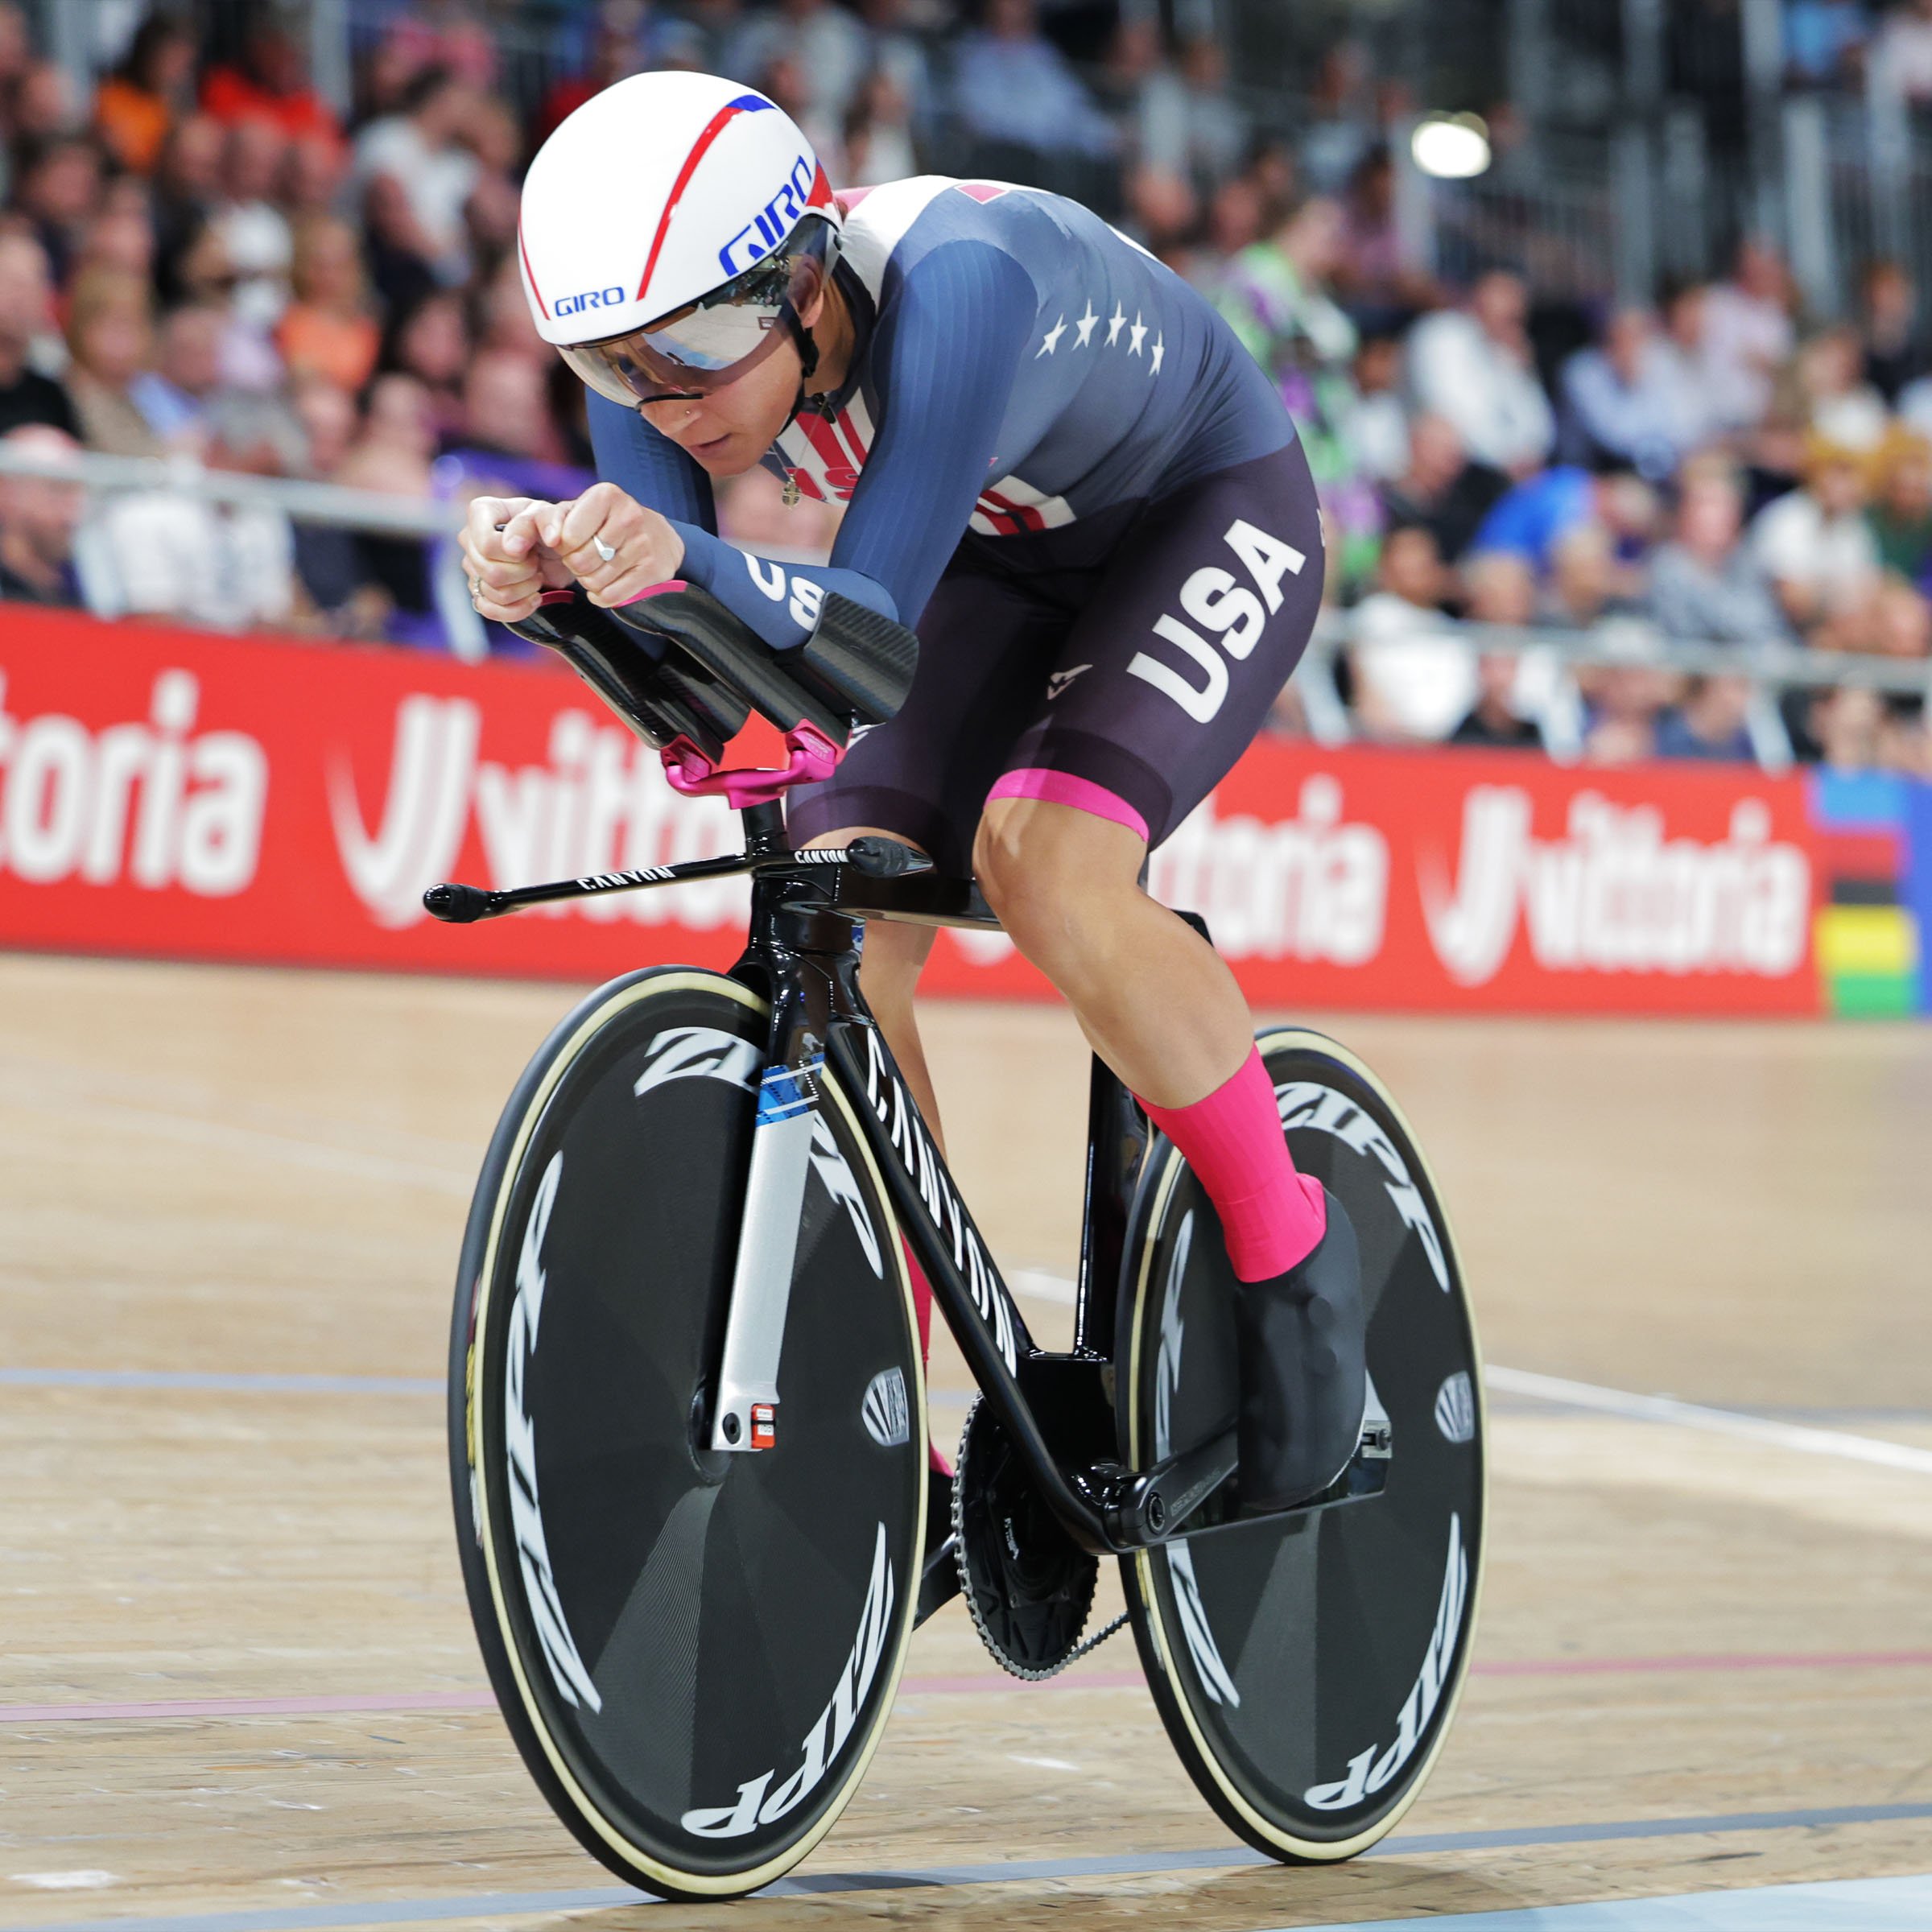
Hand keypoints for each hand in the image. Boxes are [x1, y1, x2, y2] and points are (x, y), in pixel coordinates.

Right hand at [460, 495, 571, 622]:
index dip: (514, 556)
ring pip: (492, 593)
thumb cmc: (550, 527)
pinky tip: (533, 598)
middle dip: (523, 573)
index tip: (531, 549)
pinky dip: (517, 609)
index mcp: (481, 511)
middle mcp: (470, 538)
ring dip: (524, 590)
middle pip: (489, 572)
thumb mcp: (553, 517)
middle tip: (537, 563)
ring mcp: (472, 566)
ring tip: (536, 576)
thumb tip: (512, 548)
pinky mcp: (478, 590)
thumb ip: (540, 521)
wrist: (559, 551)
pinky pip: (488, 610)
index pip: (487, 545)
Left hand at [540, 483, 685, 607]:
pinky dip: (602, 597)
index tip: (572, 543)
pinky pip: (612, 596)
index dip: (563, 547)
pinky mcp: (653, 569)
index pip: (568, 538)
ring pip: (595, 582)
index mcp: (606, 495)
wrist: (656, 533)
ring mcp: (643, 543)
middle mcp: (629, 516)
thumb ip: (550, 519)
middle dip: (575, 566)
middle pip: (580, 562)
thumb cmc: (605, 522)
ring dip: (589, 582)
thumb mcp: (575, 511)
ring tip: (597, 569)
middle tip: (585, 558)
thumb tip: (550, 540)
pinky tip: (606, 585)